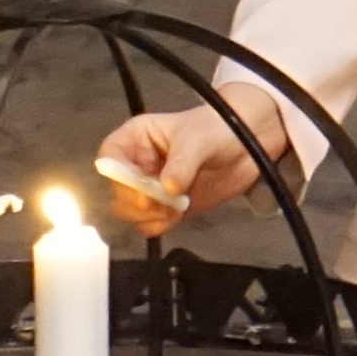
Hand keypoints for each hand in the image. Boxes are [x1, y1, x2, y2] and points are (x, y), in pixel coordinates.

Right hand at [91, 110, 262, 231]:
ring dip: (148, 216)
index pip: (109, 156)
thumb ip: (182, 163)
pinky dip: (159, 226)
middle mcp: (137, 164)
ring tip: (174, 209)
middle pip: (117, 190)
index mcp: (137, 138)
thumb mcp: (199, 139)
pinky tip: (176, 217)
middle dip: (137, 201)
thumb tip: (167, 189)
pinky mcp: (165, 207)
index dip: (117, 174)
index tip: (139, 187)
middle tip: (162, 203)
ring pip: (129, 211)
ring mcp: (150, 188)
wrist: (247, 146)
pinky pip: (148, 224)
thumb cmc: (218, 129)